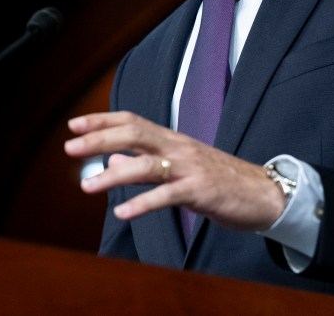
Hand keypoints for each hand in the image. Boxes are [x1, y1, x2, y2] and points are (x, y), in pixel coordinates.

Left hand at [64, 111, 284, 231]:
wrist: (263, 192)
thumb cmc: (220, 179)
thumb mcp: (180, 166)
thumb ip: (146, 161)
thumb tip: (113, 158)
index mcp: (172, 139)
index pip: (132, 121)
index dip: (101, 120)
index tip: (73, 124)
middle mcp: (178, 147)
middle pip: (134, 134)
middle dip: (100, 138)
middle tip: (70, 147)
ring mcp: (189, 167)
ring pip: (147, 164)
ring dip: (114, 175)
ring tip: (87, 186)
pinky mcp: (200, 190)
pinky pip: (167, 195)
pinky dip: (143, 203)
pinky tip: (123, 213)